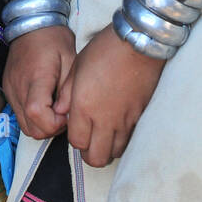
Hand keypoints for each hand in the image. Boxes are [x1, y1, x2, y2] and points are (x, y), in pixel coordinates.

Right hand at [3, 26, 75, 139]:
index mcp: (36, 77)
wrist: (31, 23)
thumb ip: (69, 90)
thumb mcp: (71, 59)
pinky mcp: (8, 90)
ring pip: (24, 126)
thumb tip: (65, 114)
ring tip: (54, 107)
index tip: (66, 113)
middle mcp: (19, 86)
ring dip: (41, 124)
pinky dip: (32, 116)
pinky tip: (44, 102)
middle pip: (30, 127)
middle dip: (50, 128)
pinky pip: (19, 114)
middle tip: (63, 113)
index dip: (54, 123)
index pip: (37, 113)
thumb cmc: (54, 39)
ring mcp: (10, 89)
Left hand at [55, 24, 162, 167]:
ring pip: (115, 153)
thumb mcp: (77, 66)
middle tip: (90, 138)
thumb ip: (66, 93)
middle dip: (90, 153)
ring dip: (107, 147)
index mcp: (84, 107)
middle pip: (96, 158)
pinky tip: (119, 125)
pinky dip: (122, 138)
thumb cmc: (105, 49)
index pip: (77, 142)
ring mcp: (125, 121)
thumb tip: (61, 112)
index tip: (77, 126)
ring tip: (105, 132)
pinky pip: (130, 140)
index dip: (75, 139)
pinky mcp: (140, 117)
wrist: (139, 43)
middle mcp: (104, 119)